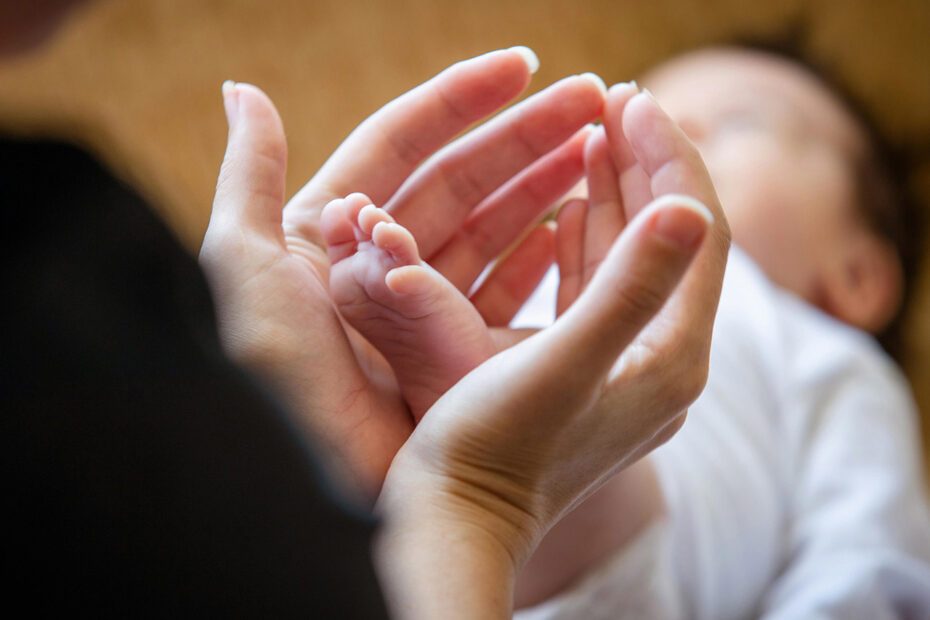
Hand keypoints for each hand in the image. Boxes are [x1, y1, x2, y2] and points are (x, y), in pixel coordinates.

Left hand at [199, 49, 605, 495]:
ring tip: (598, 149)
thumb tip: (243, 92)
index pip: (401, 142)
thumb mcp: (242, 264)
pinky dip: (538, 257)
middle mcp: (374, 262)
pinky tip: (575, 225)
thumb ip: (247, 176)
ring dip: (542, 187)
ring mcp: (416, 310)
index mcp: (325, 228)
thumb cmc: (268, 373)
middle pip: (460, 179)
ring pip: (491, 229)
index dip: (460, 100)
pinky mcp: (447, 355)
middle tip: (594, 97)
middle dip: (524, 135)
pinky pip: (502, 292)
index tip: (523, 66)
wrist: (303, 481)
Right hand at [376, 87, 729, 619]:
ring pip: (633, 258)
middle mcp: (661, 361)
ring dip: (616, 193)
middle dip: (646, 165)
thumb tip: (694, 209)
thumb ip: (632, 289)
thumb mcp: (562, 366)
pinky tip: (571, 204)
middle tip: (617, 99)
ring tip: (596, 132)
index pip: (696, 234)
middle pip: (670, 240)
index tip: (634, 100)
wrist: (456, 520)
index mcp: (672, 358)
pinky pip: (599, 286)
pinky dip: (589, 237)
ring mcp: (625, 366)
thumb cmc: (494, 450)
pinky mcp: (588, 369)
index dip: (670, 161)